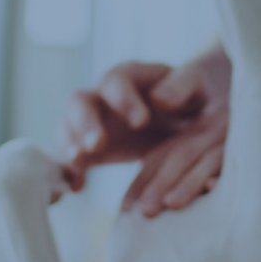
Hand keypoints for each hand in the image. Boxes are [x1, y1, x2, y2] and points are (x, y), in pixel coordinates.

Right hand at [60, 59, 228, 212]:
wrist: (180, 120)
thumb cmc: (188, 99)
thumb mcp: (194, 87)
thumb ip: (182, 86)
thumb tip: (159, 100)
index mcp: (129, 76)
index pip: (116, 80)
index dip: (124, 100)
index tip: (141, 122)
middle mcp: (101, 95)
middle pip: (78, 101)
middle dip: (85, 122)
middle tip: (96, 144)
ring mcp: (89, 120)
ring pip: (66, 125)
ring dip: (69, 143)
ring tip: (78, 161)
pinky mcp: (86, 146)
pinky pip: (68, 155)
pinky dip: (68, 169)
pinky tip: (77, 185)